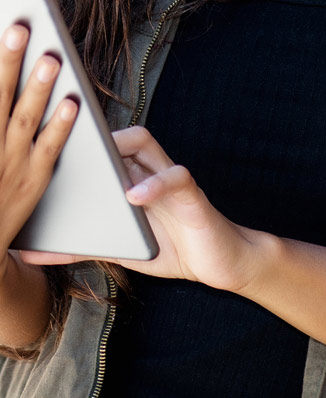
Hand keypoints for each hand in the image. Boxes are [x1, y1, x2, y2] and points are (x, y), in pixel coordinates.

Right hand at [0, 24, 77, 275]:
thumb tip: (0, 78)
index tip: (4, 31)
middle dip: (8, 63)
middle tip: (21, 29)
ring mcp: (10, 163)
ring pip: (24, 119)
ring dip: (37, 88)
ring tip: (50, 59)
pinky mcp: (33, 180)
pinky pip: (49, 149)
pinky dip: (60, 126)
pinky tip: (72, 103)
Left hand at [23, 126, 264, 294]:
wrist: (222, 264)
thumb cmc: (172, 248)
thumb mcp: (120, 248)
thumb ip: (81, 246)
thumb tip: (31, 253)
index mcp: (131, 177)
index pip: (102, 146)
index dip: (78, 139)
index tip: (47, 138)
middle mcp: (149, 169)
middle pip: (116, 134)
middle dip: (92, 134)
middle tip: (65, 135)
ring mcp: (170, 178)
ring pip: (145, 144)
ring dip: (120, 147)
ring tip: (99, 162)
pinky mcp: (192, 195)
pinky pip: (175, 178)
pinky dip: (153, 186)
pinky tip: (134, 198)